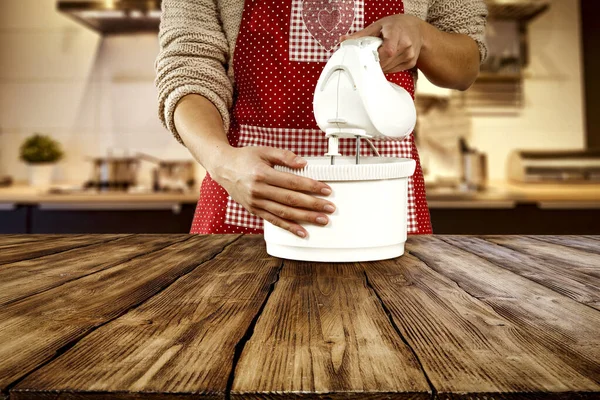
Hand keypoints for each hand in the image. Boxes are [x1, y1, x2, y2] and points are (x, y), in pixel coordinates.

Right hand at [210, 146, 335, 237]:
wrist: (223, 168)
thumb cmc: (244, 158)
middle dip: (313, 205)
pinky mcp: (255, 210)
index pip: (292, 182)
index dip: (311, 187)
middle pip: (291, 200)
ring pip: (284, 213)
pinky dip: (289, 228)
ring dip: (305, 218)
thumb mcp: (264, 150)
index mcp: (262, 174)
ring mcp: (256, 203)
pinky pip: (274, 221)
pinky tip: (302, 231)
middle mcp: (258, 190)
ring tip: (321, 220)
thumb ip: (285, 156)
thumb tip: (303, 163)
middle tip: (329, 208)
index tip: (325, 190)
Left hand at [341, 14, 424, 72]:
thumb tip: (343, 40)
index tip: (367, 57)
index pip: (388, 51)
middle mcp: (406, 44)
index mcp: (397, 32)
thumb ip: (361, 35)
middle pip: (385, 62)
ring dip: (379, 66)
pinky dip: (387, 67)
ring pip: (388, 68)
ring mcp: (410, 55)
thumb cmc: (395, 26)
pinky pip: (393, 70)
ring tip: (378, 56)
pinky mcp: (411, 63)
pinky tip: (386, 59)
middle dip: (373, 62)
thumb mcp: (378, 25)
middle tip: (368, 58)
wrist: (416, 29)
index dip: (375, 57)